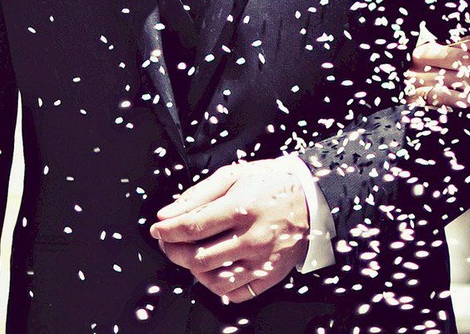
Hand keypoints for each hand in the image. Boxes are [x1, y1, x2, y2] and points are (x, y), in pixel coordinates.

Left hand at [150, 160, 309, 303]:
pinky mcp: (269, 276)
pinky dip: (216, 285)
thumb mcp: (234, 176)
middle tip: (169, 241)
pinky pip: (234, 293)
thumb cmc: (271, 184)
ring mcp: (262, 261)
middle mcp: (253, 238)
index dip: (167, 231)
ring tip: (191, 254)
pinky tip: (214, 267)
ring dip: (192, 269)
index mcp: (243, 207)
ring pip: (212, 280)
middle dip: (173, 250)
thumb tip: (166, 216)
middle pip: (197, 257)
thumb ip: (197, 195)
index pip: (192, 228)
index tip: (157, 229)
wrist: (313, 199)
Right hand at [406, 38, 469, 107]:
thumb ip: (461, 45)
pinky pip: (443, 99)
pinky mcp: (414, 99)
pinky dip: (463, 100)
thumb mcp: (438, 49)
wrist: (394, 85)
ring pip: (452, 85)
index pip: (457, 53)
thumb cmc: (422, 63)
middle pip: (458, 70)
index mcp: (425, 47)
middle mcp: (418, 64)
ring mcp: (415, 82)